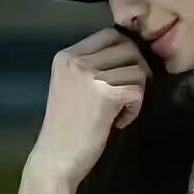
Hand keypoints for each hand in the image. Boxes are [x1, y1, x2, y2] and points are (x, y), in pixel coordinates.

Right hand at [30, 28, 152, 188]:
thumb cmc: (64, 129)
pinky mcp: (106, 95)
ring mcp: (91, 76)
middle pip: (128, 47)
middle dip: (137, 70)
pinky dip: (134, 109)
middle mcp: (77, 60)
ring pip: (137, 70)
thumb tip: (129, 56)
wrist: (56, 159)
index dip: (126, 52)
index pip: (109, 34)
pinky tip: (120, 122)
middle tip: (129, 94)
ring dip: (136, 93)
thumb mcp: (70, 86)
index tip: (124, 75)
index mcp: (66, 56)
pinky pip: (137, 91)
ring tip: (120, 113)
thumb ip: (91, 67)